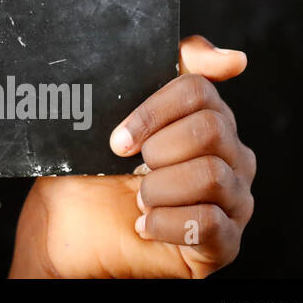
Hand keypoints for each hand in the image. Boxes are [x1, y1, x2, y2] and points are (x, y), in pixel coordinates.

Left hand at [10, 35, 255, 277]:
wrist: (69, 229)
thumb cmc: (93, 169)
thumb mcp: (113, 112)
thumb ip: (165, 70)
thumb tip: (233, 58)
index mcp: (208, 118)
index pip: (199, 90)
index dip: (152, 112)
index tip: (119, 138)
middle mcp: (231, 157)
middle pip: (211, 130)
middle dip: (157, 149)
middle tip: (130, 168)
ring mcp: (233, 201)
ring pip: (213, 176)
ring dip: (158, 189)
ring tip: (137, 200)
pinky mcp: (224, 244)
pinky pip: (211, 225)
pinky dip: (166, 223)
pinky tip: (144, 225)